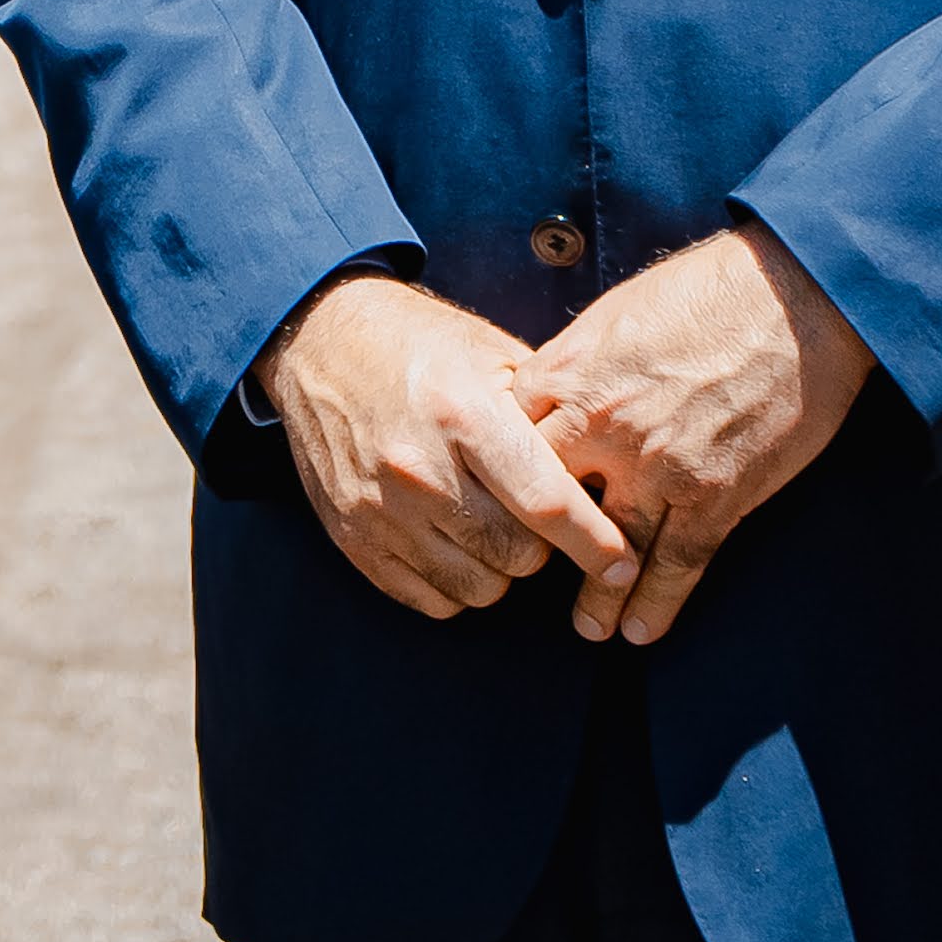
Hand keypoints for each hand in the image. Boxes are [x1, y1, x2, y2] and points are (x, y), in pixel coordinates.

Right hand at [249, 271, 634, 622]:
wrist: (319, 341)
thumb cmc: (419, 346)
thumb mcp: (491, 356)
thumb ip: (547, 416)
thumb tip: (609, 475)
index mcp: (462, 414)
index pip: (545, 503)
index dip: (595, 543)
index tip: (622, 563)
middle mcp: (417, 469)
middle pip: (517, 556)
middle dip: (543, 545)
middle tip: (532, 513)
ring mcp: (379, 510)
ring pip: (480, 587)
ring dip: (499, 567)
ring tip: (489, 521)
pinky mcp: (352, 539)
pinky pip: (432, 599)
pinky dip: (456, 581)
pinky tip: (453, 540)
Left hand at [514, 224, 873, 647]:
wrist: (791, 296)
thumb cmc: (699, 291)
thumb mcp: (609, 317)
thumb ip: (569, 368)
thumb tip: (541, 402)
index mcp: (567, 377)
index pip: (507, 448)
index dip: (498, 483)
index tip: (497, 511)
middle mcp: (602, 427)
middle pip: (546, 506)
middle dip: (537, 545)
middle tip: (531, 578)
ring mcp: (659, 467)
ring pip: (610, 551)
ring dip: (597, 596)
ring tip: (588, 628)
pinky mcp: (716, 493)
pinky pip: (678, 562)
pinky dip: (659, 603)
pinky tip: (643, 632)